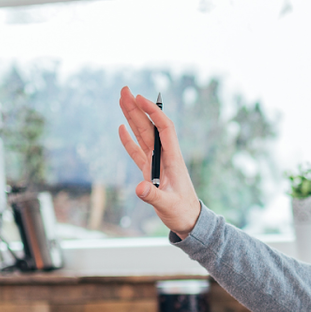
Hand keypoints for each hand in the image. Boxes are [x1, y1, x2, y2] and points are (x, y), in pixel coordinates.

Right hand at [117, 86, 201, 236]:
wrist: (189, 221)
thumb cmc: (183, 213)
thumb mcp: (168, 205)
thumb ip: (152, 196)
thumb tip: (139, 188)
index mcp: (173, 160)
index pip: (164, 128)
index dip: (153, 112)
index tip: (140, 98)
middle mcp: (164, 157)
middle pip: (149, 127)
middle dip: (137, 108)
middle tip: (124, 90)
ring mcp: (156, 163)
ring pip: (142, 135)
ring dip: (132, 118)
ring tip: (121, 100)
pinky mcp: (149, 172)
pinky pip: (138, 151)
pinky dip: (129, 140)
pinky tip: (121, 128)